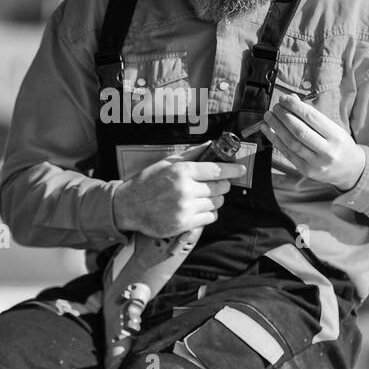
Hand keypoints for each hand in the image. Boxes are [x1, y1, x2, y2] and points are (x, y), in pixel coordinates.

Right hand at [113, 146, 246, 237]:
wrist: (128, 206)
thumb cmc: (148, 182)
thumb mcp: (167, 163)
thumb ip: (191, 154)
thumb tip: (211, 144)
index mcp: (182, 171)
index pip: (217, 169)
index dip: (232, 169)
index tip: (240, 169)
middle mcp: (185, 189)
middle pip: (220, 188)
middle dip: (223, 185)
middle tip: (218, 184)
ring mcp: (185, 208)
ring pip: (216, 204)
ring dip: (215, 200)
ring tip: (204, 196)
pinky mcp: (184, 224)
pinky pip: (209, 218)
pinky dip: (208, 213)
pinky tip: (199, 208)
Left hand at [261, 93, 365, 190]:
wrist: (351, 170)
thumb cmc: (340, 144)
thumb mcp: (333, 127)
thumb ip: (313, 115)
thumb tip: (291, 100)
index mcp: (336, 137)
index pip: (312, 118)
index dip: (295, 107)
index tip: (284, 98)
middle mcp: (327, 151)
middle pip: (300, 131)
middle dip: (284, 116)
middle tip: (275, 107)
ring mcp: (316, 163)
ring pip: (291, 143)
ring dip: (277, 127)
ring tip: (269, 116)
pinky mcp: (306, 170)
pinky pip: (287, 153)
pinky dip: (275, 140)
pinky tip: (268, 130)